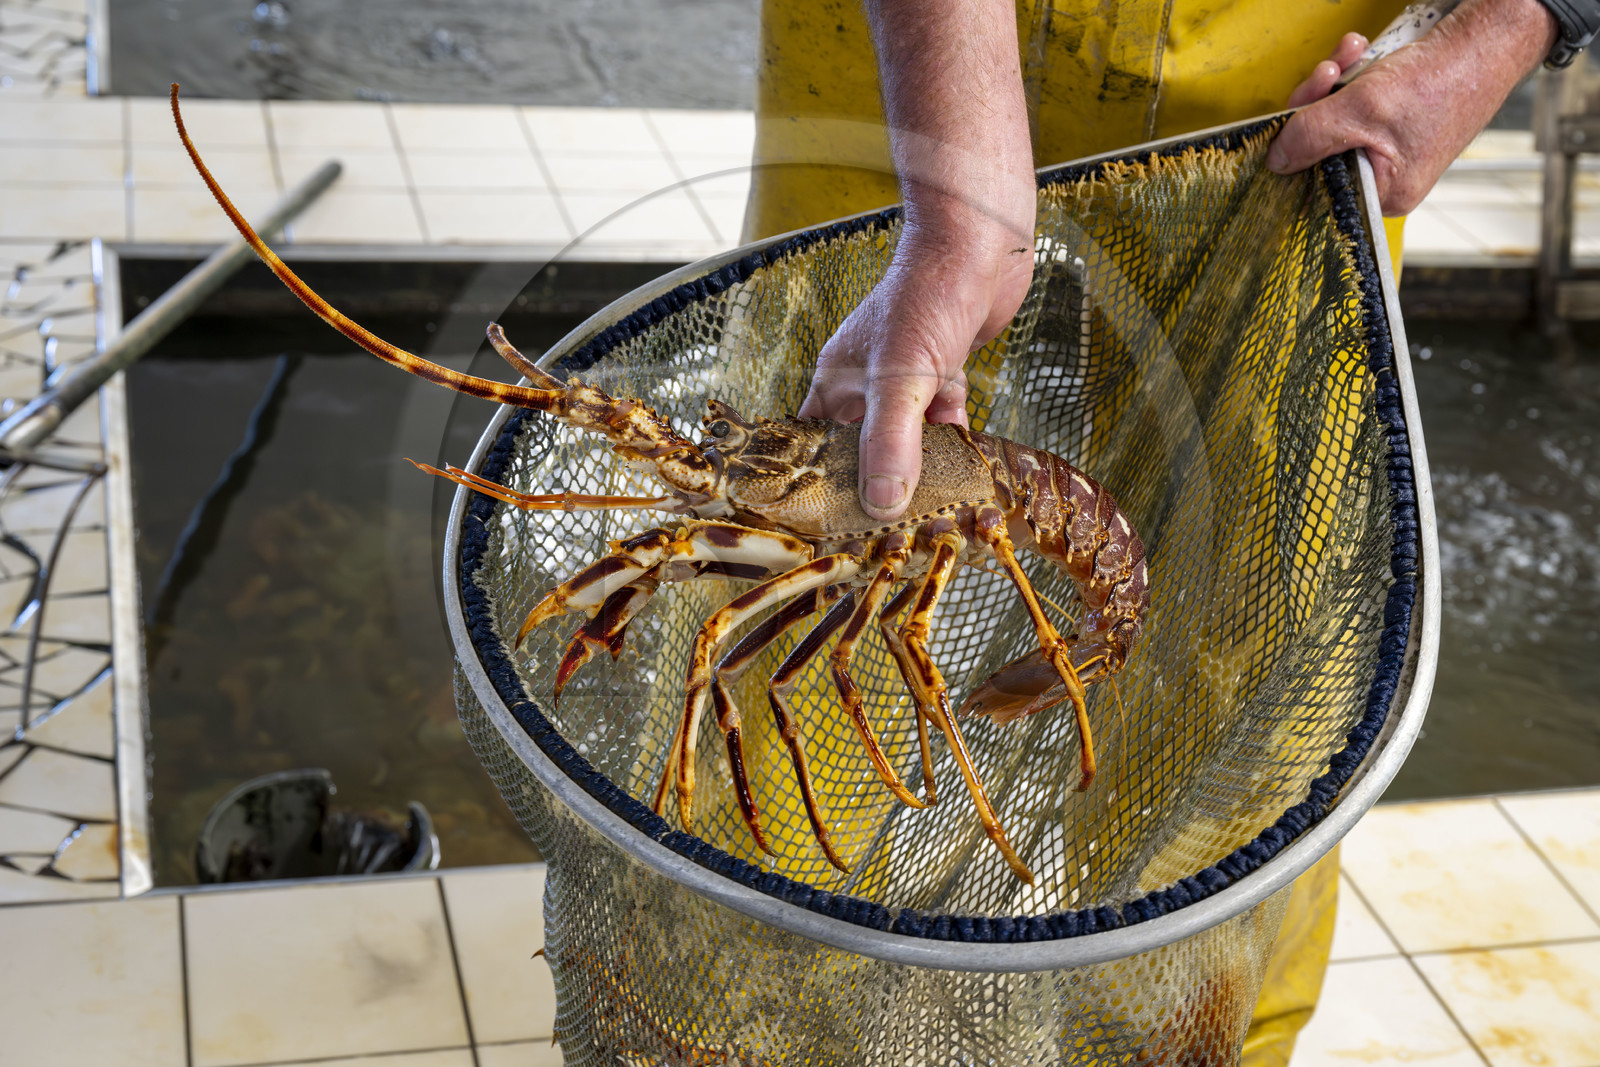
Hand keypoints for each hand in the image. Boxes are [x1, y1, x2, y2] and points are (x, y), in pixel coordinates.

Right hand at [801, 0, 1034, 520]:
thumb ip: (891, 443)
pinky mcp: (946, 373)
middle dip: (874, 490)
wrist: (981, 238)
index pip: (809, 448)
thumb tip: (882, 507)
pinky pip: (943, 425)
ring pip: (907, 441)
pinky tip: (969, 475)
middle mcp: (865, 384)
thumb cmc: (927, 294)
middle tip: (887, 539)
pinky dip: (956, 446)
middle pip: (860, 453)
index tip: (823, 531)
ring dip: (922, 471)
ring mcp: (907, 379)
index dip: (813, 488)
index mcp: (835, 383)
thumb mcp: (903, 378)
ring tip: (932, 517)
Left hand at [1267, 0, 1556, 215]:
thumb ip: (1311, 137)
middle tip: (1324, 76)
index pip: (1316, 186)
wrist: (1486, 41)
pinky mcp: (1389, 122)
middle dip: (1314, 106)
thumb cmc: (1441, 82)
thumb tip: (1276, 161)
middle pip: (1319, 151)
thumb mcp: (1362, 110)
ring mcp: (1386, 150)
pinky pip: (1351, 106)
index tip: (1286, 124)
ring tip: (1349, 57)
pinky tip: (1359, 55)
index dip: (1295, 153)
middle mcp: (1383, 178)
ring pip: (1332, 122)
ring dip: (1332, 84)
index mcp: (1383, 193)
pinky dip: (1349, 78)